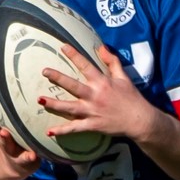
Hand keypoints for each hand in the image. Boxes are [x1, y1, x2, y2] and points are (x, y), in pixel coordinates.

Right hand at [0, 89, 41, 179]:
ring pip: (6, 143)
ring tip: (4, 132)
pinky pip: (26, 158)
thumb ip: (4, 106)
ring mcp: (11, 149)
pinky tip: (32, 155)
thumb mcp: (6, 123)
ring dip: (4, 138)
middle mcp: (1, 137)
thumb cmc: (13, 138)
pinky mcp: (24, 159)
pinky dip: (29, 157)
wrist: (17, 165)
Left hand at [38, 44, 158, 141]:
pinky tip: (49, 132)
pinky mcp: (92, 125)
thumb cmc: (132, 98)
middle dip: (57, 77)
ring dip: (54, 104)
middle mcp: (95, 95)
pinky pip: (75, 128)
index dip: (74, 55)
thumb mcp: (124, 77)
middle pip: (73, 85)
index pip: (86, 65)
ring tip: (40, 100)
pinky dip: (62, 130)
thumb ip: (112, 61)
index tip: (62, 47)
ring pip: (69, 107)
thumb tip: (101, 47)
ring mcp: (92, 111)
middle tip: (44, 71)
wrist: (140, 120)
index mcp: (102, 82)